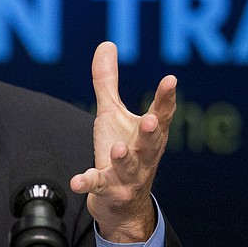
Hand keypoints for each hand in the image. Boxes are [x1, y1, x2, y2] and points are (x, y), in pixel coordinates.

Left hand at [70, 42, 175, 242]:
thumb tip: (106, 43)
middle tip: (150, 121)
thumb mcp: (112, 114)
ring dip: (124, 158)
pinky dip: (88, 183)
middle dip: (151, 132)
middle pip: (150, 143)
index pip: (161, 114)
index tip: (170, 80)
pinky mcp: (108, 190)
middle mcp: (143, 155)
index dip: (166, 98)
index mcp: (148, 134)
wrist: (121, 203)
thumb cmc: (121, 151)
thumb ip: (108, 82)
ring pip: (129, 167)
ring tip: (118, 149)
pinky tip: (77, 181)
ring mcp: (127, 175)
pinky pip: (98, 186)